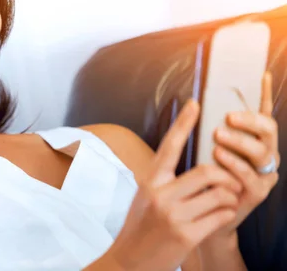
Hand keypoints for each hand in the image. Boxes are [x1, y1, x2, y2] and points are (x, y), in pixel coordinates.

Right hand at [106, 99, 241, 270]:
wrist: (129, 261)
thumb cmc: (140, 226)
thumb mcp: (145, 196)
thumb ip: (164, 179)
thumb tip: (190, 162)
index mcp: (150, 181)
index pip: (169, 146)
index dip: (183, 123)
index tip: (196, 104)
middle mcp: (159, 195)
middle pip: (206, 172)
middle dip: (226, 176)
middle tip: (230, 181)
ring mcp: (173, 216)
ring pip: (219, 195)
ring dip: (229, 198)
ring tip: (224, 202)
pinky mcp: (186, 235)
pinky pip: (221, 216)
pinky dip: (227, 214)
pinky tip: (220, 216)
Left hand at [209, 71, 279, 237]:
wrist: (201, 214)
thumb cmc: (201, 176)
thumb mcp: (202, 148)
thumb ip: (206, 129)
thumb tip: (193, 102)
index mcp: (253, 139)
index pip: (263, 113)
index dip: (263, 95)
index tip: (260, 74)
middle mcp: (264, 154)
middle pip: (268, 130)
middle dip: (250, 121)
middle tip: (228, 117)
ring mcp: (264, 174)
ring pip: (262, 153)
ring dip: (241, 142)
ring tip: (218, 137)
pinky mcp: (257, 193)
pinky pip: (252, 177)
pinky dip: (236, 165)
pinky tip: (220, 157)